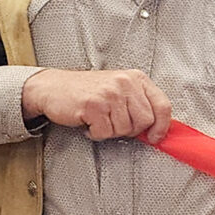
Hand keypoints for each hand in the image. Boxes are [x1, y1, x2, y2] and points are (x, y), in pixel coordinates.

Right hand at [21, 68, 174, 141]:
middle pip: (146, 121)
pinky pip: (105, 133)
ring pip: (125, 129)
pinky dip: (96, 133)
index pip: (163, 105)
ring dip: (110, 131)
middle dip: (131, 130)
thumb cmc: (87, 91)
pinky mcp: (93, 105)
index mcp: (136, 78)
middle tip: (115, 124)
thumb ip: (140, 104)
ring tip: (99, 119)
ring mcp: (109, 93)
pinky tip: (89, 122)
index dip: (162, 126)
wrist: (52, 87)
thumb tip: (158, 128)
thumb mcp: (119, 90)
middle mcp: (124, 83)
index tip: (156, 136)